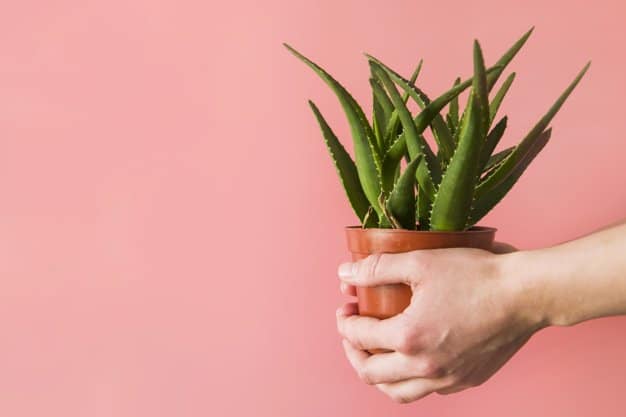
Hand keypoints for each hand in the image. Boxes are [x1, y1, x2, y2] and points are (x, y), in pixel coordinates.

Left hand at [336, 244, 543, 402]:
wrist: (526, 293)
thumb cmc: (476, 275)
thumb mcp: (420, 262)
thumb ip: (377, 269)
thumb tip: (344, 273)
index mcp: (409, 338)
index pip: (360, 336)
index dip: (345, 322)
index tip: (345, 307)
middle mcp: (426, 367)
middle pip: (371, 374)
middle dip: (352, 352)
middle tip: (351, 332)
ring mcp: (449, 378)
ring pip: (398, 393)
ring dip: (377, 375)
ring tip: (373, 354)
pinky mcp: (468, 380)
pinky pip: (429, 391)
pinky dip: (410, 380)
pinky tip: (411, 359)